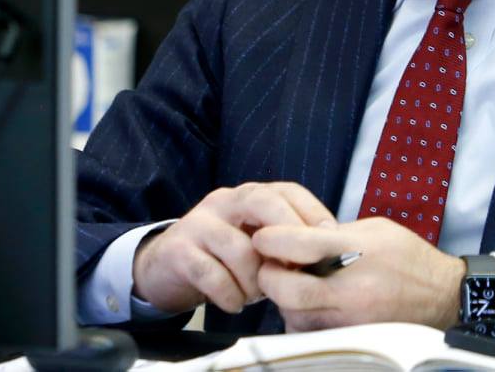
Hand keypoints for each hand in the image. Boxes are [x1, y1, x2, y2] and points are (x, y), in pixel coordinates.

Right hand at [131, 182, 335, 314]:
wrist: (165, 267)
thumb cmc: (222, 258)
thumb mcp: (255, 245)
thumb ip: (284, 245)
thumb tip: (329, 258)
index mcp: (248, 196)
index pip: (287, 190)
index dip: (312, 213)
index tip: (329, 241)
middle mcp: (225, 202)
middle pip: (262, 201)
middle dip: (288, 234)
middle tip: (296, 268)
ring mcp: (199, 224)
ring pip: (239, 247)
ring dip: (255, 280)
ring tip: (255, 296)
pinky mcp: (179, 251)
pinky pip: (212, 274)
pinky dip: (230, 296)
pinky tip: (234, 304)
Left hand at [251, 217, 466, 330]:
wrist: (443, 295)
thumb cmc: (408, 256)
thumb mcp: (374, 229)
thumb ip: (334, 233)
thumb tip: (296, 237)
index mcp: (357, 252)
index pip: (300, 245)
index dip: (272, 238)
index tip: (263, 235)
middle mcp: (352, 290)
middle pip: (289, 291)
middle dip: (270, 276)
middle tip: (269, 264)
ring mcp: (351, 320)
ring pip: (295, 317)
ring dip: (284, 299)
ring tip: (291, 283)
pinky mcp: (351, 338)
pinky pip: (311, 333)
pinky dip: (301, 319)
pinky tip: (309, 304)